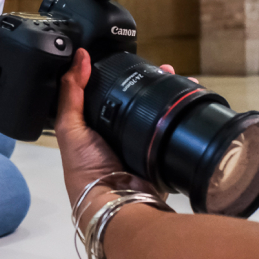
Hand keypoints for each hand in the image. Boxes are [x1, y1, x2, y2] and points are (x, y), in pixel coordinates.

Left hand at [54, 49, 161, 228]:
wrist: (117, 200)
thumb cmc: (85, 168)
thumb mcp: (70, 126)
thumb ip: (71, 92)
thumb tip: (79, 57)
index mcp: (94, 124)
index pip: (107, 91)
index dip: (117, 74)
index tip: (129, 58)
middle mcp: (117, 131)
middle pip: (135, 99)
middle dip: (148, 81)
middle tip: (162, 67)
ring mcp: (140, 140)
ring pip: (155, 109)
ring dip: (166, 92)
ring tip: (176, 75)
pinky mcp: (159, 149)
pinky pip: (170, 126)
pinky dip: (179, 112)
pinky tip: (188, 96)